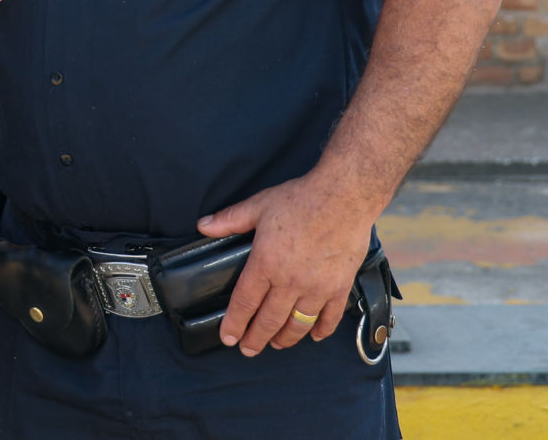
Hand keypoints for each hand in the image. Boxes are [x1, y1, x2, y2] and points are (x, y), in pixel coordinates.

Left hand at [198, 174, 373, 355]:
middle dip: (256, 339)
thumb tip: (203, 226)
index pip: (244, 303)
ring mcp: (317, 288)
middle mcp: (290, 282)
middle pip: (269, 321)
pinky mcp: (339, 287)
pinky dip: (320, 330)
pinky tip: (313, 336)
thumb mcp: (259, 206)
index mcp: (266, 264)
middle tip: (247, 350)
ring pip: (297, 325)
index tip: (228, 337)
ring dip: (285, 339)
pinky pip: (329, 318)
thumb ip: (229, 220)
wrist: (344, 197)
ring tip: (276, 344)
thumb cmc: (301, 199)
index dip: (234, 324)